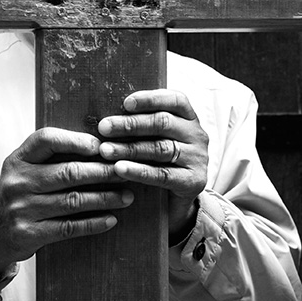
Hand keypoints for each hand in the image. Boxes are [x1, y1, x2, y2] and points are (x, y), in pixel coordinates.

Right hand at [0, 128, 131, 277]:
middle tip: (126, 172)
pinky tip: (111, 219)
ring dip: (105, 198)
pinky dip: (93, 223)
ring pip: (72, 200)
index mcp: (18, 159)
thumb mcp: (24, 170)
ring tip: (127, 196)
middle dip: (102, 171)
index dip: (76, 140)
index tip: (102, 146)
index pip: (46, 139)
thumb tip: (100, 147)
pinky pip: (68, 228)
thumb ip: (51, 158)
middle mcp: (17, 182)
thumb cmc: (19, 195)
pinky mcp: (28, 234)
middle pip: (68, 172)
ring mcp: (21, 209)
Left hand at [97, 90, 207, 238]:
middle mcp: (196, 135)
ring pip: (160, 148)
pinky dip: (139, 171)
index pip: (174, 100)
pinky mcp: (194, 181)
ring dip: (129, 148)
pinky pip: (162, 174)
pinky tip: (119, 168)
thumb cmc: (159, 161)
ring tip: (105, 150)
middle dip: (130, 124)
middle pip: (163, 123)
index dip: (150, 99)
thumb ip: (140, 125)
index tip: (125, 103)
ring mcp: (198, 158)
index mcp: (188, 118)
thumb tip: (106, 116)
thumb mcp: (155, 138)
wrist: (177, 201)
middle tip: (103, 127)